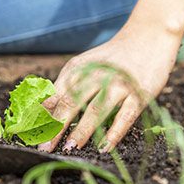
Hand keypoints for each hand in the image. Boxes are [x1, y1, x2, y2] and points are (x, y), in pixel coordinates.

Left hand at [39, 28, 179, 152]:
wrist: (149, 35)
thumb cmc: (112, 58)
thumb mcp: (85, 64)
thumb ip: (66, 85)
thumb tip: (43, 109)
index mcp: (79, 69)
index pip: (56, 95)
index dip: (43, 116)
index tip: (33, 134)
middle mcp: (97, 76)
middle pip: (72, 103)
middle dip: (56, 127)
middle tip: (45, 147)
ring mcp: (119, 85)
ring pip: (97, 111)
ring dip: (81, 131)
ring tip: (70, 148)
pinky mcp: (139, 94)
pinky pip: (125, 117)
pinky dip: (113, 134)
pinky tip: (104, 147)